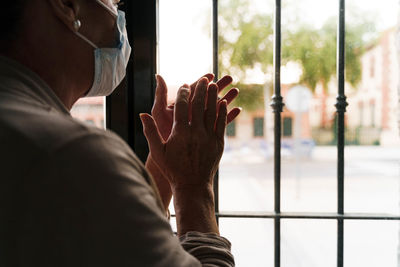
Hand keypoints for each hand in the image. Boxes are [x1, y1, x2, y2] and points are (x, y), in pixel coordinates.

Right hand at [146, 74, 240, 209]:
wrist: (192, 185)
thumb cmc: (172, 169)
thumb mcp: (158, 152)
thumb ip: (150, 132)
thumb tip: (142, 114)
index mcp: (180, 133)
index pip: (181, 106)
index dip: (183, 93)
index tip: (184, 85)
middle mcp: (196, 133)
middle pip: (198, 105)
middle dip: (200, 90)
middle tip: (202, 79)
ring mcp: (209, 138)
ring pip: (212, 111)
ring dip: (213, 96)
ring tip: (213, 85)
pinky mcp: (218, 143)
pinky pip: (221, 123)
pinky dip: (222, 112)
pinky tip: (223, 103)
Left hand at [152, 74, 240, 141]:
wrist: (170, 159)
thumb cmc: (162, 135)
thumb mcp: (159, 113)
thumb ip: (160, 95)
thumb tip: (159, 76)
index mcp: (182, 107)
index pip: (194, 91)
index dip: (202, 83)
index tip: (210, 75)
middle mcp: (193, 113)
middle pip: (207, 97)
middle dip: (218, 87)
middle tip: (229, 78)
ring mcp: (202, 123)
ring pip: (216, 108)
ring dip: (227, 99)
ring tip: (236, 91)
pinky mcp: (209, 133)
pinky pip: (220, 123)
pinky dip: (228, 116)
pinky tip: (238, 109)